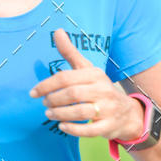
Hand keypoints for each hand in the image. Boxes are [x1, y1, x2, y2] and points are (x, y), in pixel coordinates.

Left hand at [29, 28, 143, 138]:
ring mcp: (107, 109)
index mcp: (94, 74)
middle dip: (54, 100)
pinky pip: (89, 130)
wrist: (126, 113)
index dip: (46, 85)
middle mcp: (103, 90)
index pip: (66, 78)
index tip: (33, 93)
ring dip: (60, 114)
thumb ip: (70, 53)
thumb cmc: (99, 89)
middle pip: (73, 94)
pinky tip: (62, 126)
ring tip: (49, 114)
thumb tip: (57, 31)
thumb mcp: (87, 69)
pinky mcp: (108, 126)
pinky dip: (73, 129)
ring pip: (80, 112)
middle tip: (44, 104)